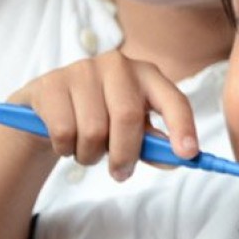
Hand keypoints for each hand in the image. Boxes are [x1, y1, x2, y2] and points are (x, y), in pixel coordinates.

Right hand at [7, 50, 198, 180]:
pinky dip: (66, 149)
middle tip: (120, 173)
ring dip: (91, 155)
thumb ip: (153, 143)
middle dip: (124, 155)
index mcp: (148, 75)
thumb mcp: (132, 128)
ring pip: (93, 130)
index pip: (173, 99)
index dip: (182, 126)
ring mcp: (84, 70)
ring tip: (87, 149)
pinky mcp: (52, 83)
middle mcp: (119, 66)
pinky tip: (66, 140)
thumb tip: (175, 159)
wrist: (50, 107)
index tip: (188, 154)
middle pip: (128, 118)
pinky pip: (64, 132)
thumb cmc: (101, 117)